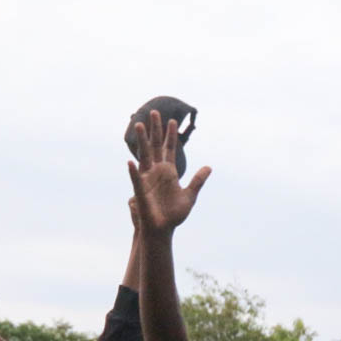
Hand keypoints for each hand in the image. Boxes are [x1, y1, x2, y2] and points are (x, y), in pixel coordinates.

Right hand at [127, 111, 211, 234]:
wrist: (163, 229)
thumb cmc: (174, 214)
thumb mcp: (190, 195)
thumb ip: (198, 180)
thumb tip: (209, 167)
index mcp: (169, 172)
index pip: (169, 149)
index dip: (170, 135)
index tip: (172, 120)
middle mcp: (157, 171)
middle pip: (155, 146)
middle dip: (155, 130)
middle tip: (155, 112)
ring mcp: (147, 179)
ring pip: (144, 156)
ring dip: (142, 141)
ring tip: (140, 125)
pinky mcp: (141, 191)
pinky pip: (136, 179)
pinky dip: (133, 172)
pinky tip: (131, 162)